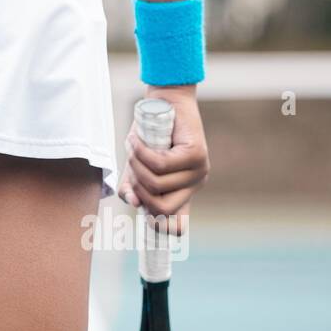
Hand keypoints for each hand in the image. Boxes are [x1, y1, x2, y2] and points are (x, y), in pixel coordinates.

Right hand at [119, 84, 208, 234]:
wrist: (165, 101)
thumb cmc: (149, 133)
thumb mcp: (137, 164)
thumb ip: (132, 185)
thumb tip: (132, 202)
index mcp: (182, 192)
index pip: (179, 225)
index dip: (162, 229)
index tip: (145, 217)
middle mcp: (194, 185)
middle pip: (162, 208)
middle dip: (138, 190)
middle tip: (131, 168)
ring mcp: (199, 171)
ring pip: (157, 184)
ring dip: (136, 166)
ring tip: (132, 148)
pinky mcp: (197, 154)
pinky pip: (160, 163)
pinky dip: (141, 152)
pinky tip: (136, 141)